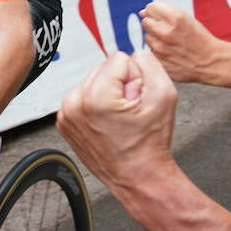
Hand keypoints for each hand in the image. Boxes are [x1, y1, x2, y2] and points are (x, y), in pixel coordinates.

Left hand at [58, 50, 177, 192]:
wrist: (138, 177)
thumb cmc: (150, 144)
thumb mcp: (165, 93)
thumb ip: (149, 61)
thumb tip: (134, 52)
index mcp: (95, 96)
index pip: (120, 58)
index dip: (135, 78)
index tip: (136, 101)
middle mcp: (74, 104)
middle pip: (103, 67)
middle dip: (120, 85)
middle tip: (129, 112)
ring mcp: (66, 114)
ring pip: (94, 80)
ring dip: (108, 94)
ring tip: (119, 119)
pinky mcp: (65, 121)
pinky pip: (84, 96)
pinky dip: (97, 106)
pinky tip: (108, 123)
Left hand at [140, 2, 222, 83]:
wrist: (211, 62)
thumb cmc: (200, 39)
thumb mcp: (187, 18)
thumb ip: (164, 11)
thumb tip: (142, 12)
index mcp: (175, 17)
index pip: (151, 7)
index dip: (157, 11)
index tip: (163, 17)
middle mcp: (166, 32)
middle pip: (146, 21)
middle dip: (154, 23)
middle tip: (167, 30)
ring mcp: (161, 48)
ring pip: (147, 36)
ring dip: (155, 37)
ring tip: (171, 42)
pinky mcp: (159, 61)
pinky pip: (151, 51)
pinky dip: (158, 50)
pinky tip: (170, 51)